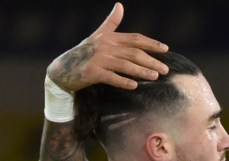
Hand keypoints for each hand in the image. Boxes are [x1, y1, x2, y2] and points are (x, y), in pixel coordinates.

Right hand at [47, 2, 168, 91]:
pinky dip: (122, 81)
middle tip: (166, 69)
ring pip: (125, 65)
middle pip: (133, 53)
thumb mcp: (98, 36)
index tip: (166, 49)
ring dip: (141, 71)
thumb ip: (111, 22)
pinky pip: (110, 77)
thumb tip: (120, 5)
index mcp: (109, 37)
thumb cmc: (84, 52)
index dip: (151, 43)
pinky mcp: (92, 72)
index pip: (135, 39)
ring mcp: (98, 59)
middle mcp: (105, 47)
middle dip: (151, 61)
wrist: (62, 68)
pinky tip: (134, 86)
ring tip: (155, 77)